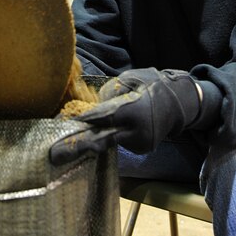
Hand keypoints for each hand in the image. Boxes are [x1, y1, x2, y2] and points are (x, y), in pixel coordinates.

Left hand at [49, 68, 219, 164]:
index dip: (82, 122)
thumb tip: (91, 108)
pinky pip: (119, 142)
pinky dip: (107, 138)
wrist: (181, 103)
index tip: (63, 126)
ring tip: (61, 152)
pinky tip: (95, 136)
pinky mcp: (141, 148)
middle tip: (54, 156)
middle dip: (77, 147)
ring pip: (108, 143)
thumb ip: (109, 94)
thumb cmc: (153, 85)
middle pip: (101, 140)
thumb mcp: (130, 80)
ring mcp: (140, 143)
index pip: (102, 118)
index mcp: (133, 111)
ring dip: (87, 144)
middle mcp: (136, 132)